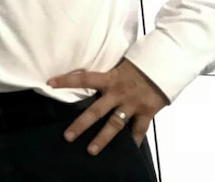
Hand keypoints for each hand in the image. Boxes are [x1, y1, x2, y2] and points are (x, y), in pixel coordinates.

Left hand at [47, 59, 168, 155]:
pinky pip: (139, 130)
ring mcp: (132, 104)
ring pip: (114, 124)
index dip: (66, 80)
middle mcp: (118, 93)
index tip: (49, 83)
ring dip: (102, 138)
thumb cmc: (140, 62)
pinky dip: (134, 141)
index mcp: (110, 78)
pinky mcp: (146, 112)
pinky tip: (128, 151)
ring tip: (91, 150)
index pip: (83, 78)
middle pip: (96, 111)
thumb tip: (90, 74)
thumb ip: (107, 73)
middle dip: (81, 124)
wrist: (165, 64)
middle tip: (68, 136)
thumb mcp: (119, 64)